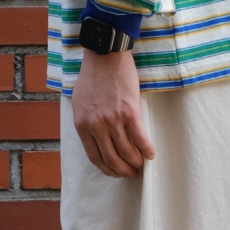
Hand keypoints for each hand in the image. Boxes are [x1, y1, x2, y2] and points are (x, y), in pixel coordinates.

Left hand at [72, 48, 155, 177]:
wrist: (105, 56)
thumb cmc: (92, 76)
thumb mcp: (79, 102)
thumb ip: (85, 122)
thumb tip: (94, 138)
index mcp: (82, 125)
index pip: (95, 157)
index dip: (107, 169)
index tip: (115, 172)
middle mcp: (96, 126)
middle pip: (112, 158)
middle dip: (123, 170)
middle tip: (131, 173)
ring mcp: (113, 120)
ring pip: (126, 151)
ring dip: (135, 162)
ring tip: (141, 165)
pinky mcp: (129, 112)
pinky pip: (140, 138)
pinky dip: (146, 150)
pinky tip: (150, 155)